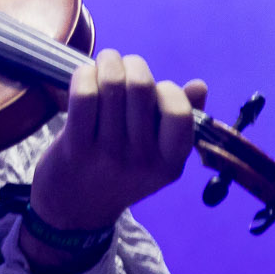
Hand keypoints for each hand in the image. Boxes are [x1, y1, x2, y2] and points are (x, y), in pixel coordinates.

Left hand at [27, 50, 204, 238]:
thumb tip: (199, 85)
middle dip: (132, 64)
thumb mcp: (157, 158)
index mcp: (170, 163)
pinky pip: (84, 94)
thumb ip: (180, 121)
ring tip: (105, 63)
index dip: (167, 89)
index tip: (154, 89)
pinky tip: (85, 75)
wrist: (74, 211)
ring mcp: (108, 154)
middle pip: (141, 87)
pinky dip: (85, 74)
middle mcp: (141, 160)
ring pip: (112, 85)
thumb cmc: (120, 173)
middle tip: (121, 64)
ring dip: (108, 62)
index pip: (179, 112)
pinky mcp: (75, 146)